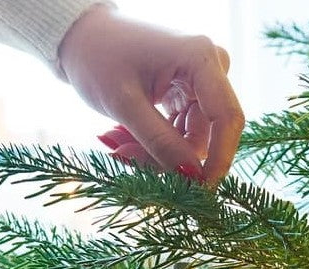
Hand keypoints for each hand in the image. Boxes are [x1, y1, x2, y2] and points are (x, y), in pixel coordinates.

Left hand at [58, 3, 243, 183]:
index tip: (201, 191)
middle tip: (126, 157)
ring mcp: (201, 82)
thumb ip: (160, 142)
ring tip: (119, 146)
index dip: (220, 159)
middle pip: (208, 133)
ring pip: (193, 138)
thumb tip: (193, 177)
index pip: (227, 118)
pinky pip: (183, 133)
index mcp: (200, 58)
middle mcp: (210, 67)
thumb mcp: (124, 104)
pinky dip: (157, 142)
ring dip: (158, 151)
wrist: (81, 37)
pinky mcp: (189, 93)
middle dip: (173, 155)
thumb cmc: (97, 58)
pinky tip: (127, 139)